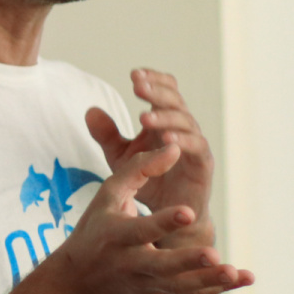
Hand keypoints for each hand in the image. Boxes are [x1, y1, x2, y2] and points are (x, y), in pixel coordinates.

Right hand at [50, 143, 251, 293]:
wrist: (79, 281)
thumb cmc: (97, 227)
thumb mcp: (107, 195)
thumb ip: (139, 168)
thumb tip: (174, 148)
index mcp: (116, 236)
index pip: (142, 229)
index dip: (165, 221)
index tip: (189, 212)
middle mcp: (131, 263)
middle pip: (162, 265)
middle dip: (187, 261)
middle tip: (213, 253)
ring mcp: (147, 283)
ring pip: (181, 286)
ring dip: (210, 280)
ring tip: (237, 271)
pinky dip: (218, 288)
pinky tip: (243, 278)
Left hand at [85, 68, 213, 231]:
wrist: (167, 217)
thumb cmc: (148, 181)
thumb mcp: (121, 157)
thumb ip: (107, 135)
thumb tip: (90, 110)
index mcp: (165, 120)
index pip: (165, 90)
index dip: (153, 80)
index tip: (133, 75)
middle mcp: (183, 128)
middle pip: (175, 100)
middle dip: (156, 92)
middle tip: (137, 86)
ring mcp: (195, 144)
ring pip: (185, 121)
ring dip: (165, 117)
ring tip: (143, 118)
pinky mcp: (203, 164)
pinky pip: (196, 146)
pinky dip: (182, 140)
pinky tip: (166, 138)